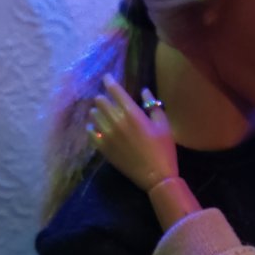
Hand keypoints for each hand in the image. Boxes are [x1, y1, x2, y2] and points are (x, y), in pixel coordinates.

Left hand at [87, 76, 178, 190]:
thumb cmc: (164, 149)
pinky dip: (92, 127)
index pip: (115, 91)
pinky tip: (96, 127)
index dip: (109, 81)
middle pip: (100, 101)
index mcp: (133, 113)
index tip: (107, 77)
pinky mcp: (103, 148)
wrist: (156, 176)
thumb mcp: (164, 125)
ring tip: (102, 113)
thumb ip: (153, 106)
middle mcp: (117, 121)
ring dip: (98, 111)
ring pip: (94, 115)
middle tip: (107, 99)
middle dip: (104, 98)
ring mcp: (108, 135)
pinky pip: (90, 132)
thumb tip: (144, 91)